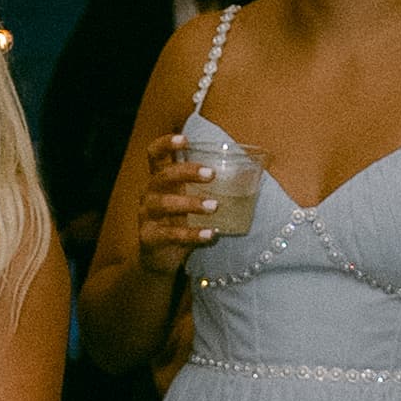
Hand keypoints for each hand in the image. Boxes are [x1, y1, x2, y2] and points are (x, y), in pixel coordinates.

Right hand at [133, 128, 223, 274]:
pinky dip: (192, 234)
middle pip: (163, 176)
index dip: (167, 144)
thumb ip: (209, 188)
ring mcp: (146, 216)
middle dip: (187, 172)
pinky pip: (171, 234)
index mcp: (159, 180)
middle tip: (212, 174)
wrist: (161, 260)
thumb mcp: (191, 201)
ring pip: (165, 204)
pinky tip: (210, 234)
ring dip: (191, 204)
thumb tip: (253, 172)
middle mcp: (149, 194)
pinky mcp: (149, 237)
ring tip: (215, 206)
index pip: (155, 154)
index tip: (186, 140)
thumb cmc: (181, 223)